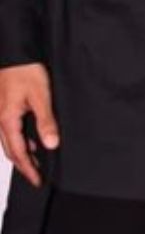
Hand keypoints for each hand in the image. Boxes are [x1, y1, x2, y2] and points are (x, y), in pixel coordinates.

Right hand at [0, 63, 59, 186]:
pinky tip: (31, 138)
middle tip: (36, 176)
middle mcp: (0, 120)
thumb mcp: (41, 96)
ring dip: (21, 152)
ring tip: (36, 161)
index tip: (37, 181)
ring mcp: (0, 113)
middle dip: (23, 165)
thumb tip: (51, 144)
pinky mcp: (3, 106)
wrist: (15, 52)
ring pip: (8, 141)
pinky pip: (8, 130)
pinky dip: (18, 139)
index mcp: (7, 121)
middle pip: (10, 150)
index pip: (18, 153)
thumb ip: (46, 121)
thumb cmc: (25, 70)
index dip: (28, 169)